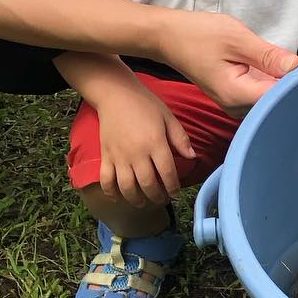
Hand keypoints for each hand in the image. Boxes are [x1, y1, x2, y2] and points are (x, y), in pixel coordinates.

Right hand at [97, 85, 195, 204]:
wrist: (116, 95)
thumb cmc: (145, 104)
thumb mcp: (168, 117)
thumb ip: (180, 139)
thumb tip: (192, 158)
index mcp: (155, 143)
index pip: (167, 173)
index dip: (173, 187)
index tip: (176, 192)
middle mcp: (137, 153)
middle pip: (147, 184)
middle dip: (157, 197)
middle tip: (163, 199)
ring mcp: (119, 157)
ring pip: (127, 187)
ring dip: (136, 200)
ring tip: (144, 202)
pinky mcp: (105, 157)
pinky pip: (106, 181)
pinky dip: (111, 193)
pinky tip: (119, 198)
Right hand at [160, 12, 297, 114]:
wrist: (168, 37)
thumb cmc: (198, 35)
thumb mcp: (236, 38)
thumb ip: (266, 55)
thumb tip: (295, 66)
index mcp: (236, 95)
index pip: (277, 97)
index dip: (295, 83)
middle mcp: (236, 106)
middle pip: (274, 101)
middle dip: (290, 84)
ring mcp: (234, 103)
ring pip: (267, 96)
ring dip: (280, 82)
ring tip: (293, 65)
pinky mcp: (234, 95)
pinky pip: (259, 91)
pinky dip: (269, 80)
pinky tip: (276, 67)